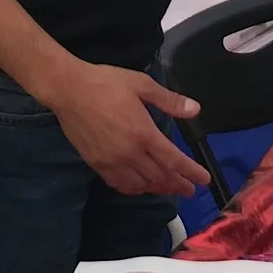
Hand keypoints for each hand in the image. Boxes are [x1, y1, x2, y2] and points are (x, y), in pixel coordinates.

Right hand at [35, 57, 206, 196]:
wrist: (68, 89)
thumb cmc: (106, 83)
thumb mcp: (142, 84)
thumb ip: (169, 100)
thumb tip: (195, 109)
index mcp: (144, 134)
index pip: (174, 161)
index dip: (191, 172)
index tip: (203, 180)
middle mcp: (130, 153)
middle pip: (160, 177)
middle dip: (178, 185)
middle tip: (189, 189)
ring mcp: (112, 161)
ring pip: (141, 185)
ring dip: (158, 189)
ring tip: (168, 188)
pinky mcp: (96, 164)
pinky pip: (119, 184)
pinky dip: (134, 189)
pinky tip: (139, 186)